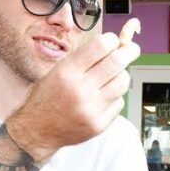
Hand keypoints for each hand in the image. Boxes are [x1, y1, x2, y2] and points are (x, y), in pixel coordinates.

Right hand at [7, 31, 140, 162]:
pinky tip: (101, 98)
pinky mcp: (99, 124)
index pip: (100, 45)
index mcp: (66, 72)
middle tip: (132, 49)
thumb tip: (116, 44)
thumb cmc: (48, 97)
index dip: (112, 40)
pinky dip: (114, 97)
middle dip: (130, 51)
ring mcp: (91, 109)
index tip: (114, 41)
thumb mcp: (58, 70)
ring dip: (121, 75)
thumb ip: (84, 58)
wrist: (37, 130)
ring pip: (123, 81)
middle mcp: (79, 89)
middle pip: (117, 61)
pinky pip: (119, 102)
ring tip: (112, 76)